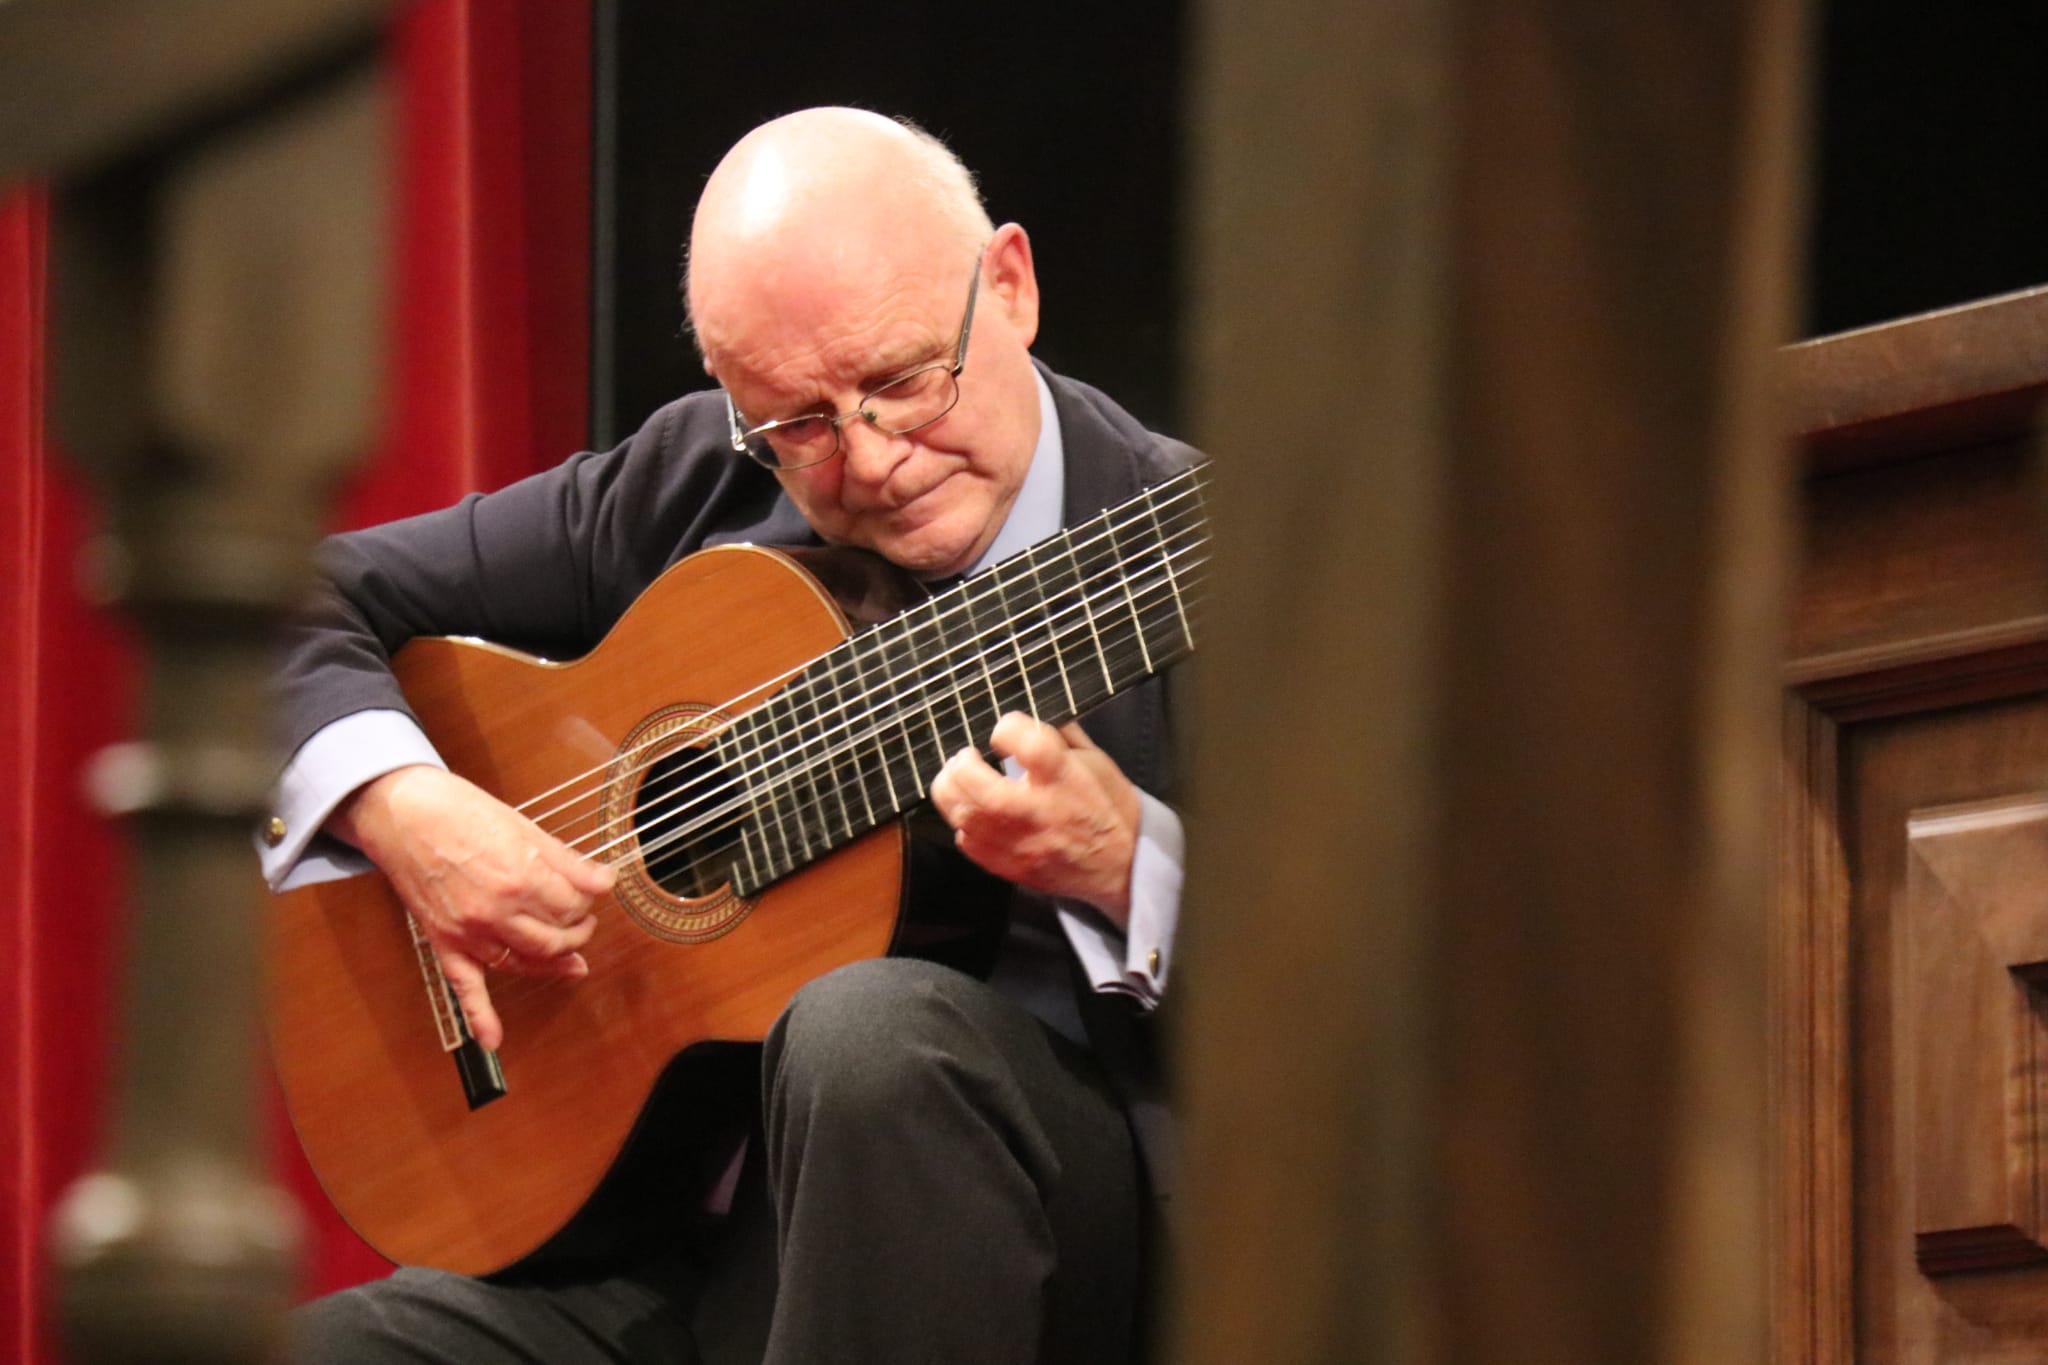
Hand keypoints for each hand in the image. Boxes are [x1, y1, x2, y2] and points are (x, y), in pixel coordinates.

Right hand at [330, 764, 615, 1049]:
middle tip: (583, 921)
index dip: (587, 900)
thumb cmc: (459, 811)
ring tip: (570, 955)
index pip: (574, 906)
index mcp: (521, 878)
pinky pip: (465, 986)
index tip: (589, 892)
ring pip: (525, 962)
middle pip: (557, 938)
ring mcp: (469, 932)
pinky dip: (480, 1016)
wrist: (402, 814)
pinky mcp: (445, 942)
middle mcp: (497, 911)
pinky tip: (493, 1039)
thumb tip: (606, 881)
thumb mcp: (524, 827)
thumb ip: (568, 861)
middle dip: (578, 932)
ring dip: (553, 961)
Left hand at [928, 713, 1140, 923]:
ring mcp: (1019, 842)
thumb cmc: (1109, 810)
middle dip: (961, 763)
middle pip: (974, 782)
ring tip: (962, 781)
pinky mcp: (1010, 866)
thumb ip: (1060, 734)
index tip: (1008, 731)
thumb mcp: (1096, 760)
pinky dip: (964, 824)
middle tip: (967, 757)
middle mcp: (1036, 810)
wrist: (1122, 865)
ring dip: (953, 791)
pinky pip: (967, 843)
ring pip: (962, 814)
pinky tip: (977, 814)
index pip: (1019, 740)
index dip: (1006, 727)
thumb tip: (1031, 716)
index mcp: (1061, 777)